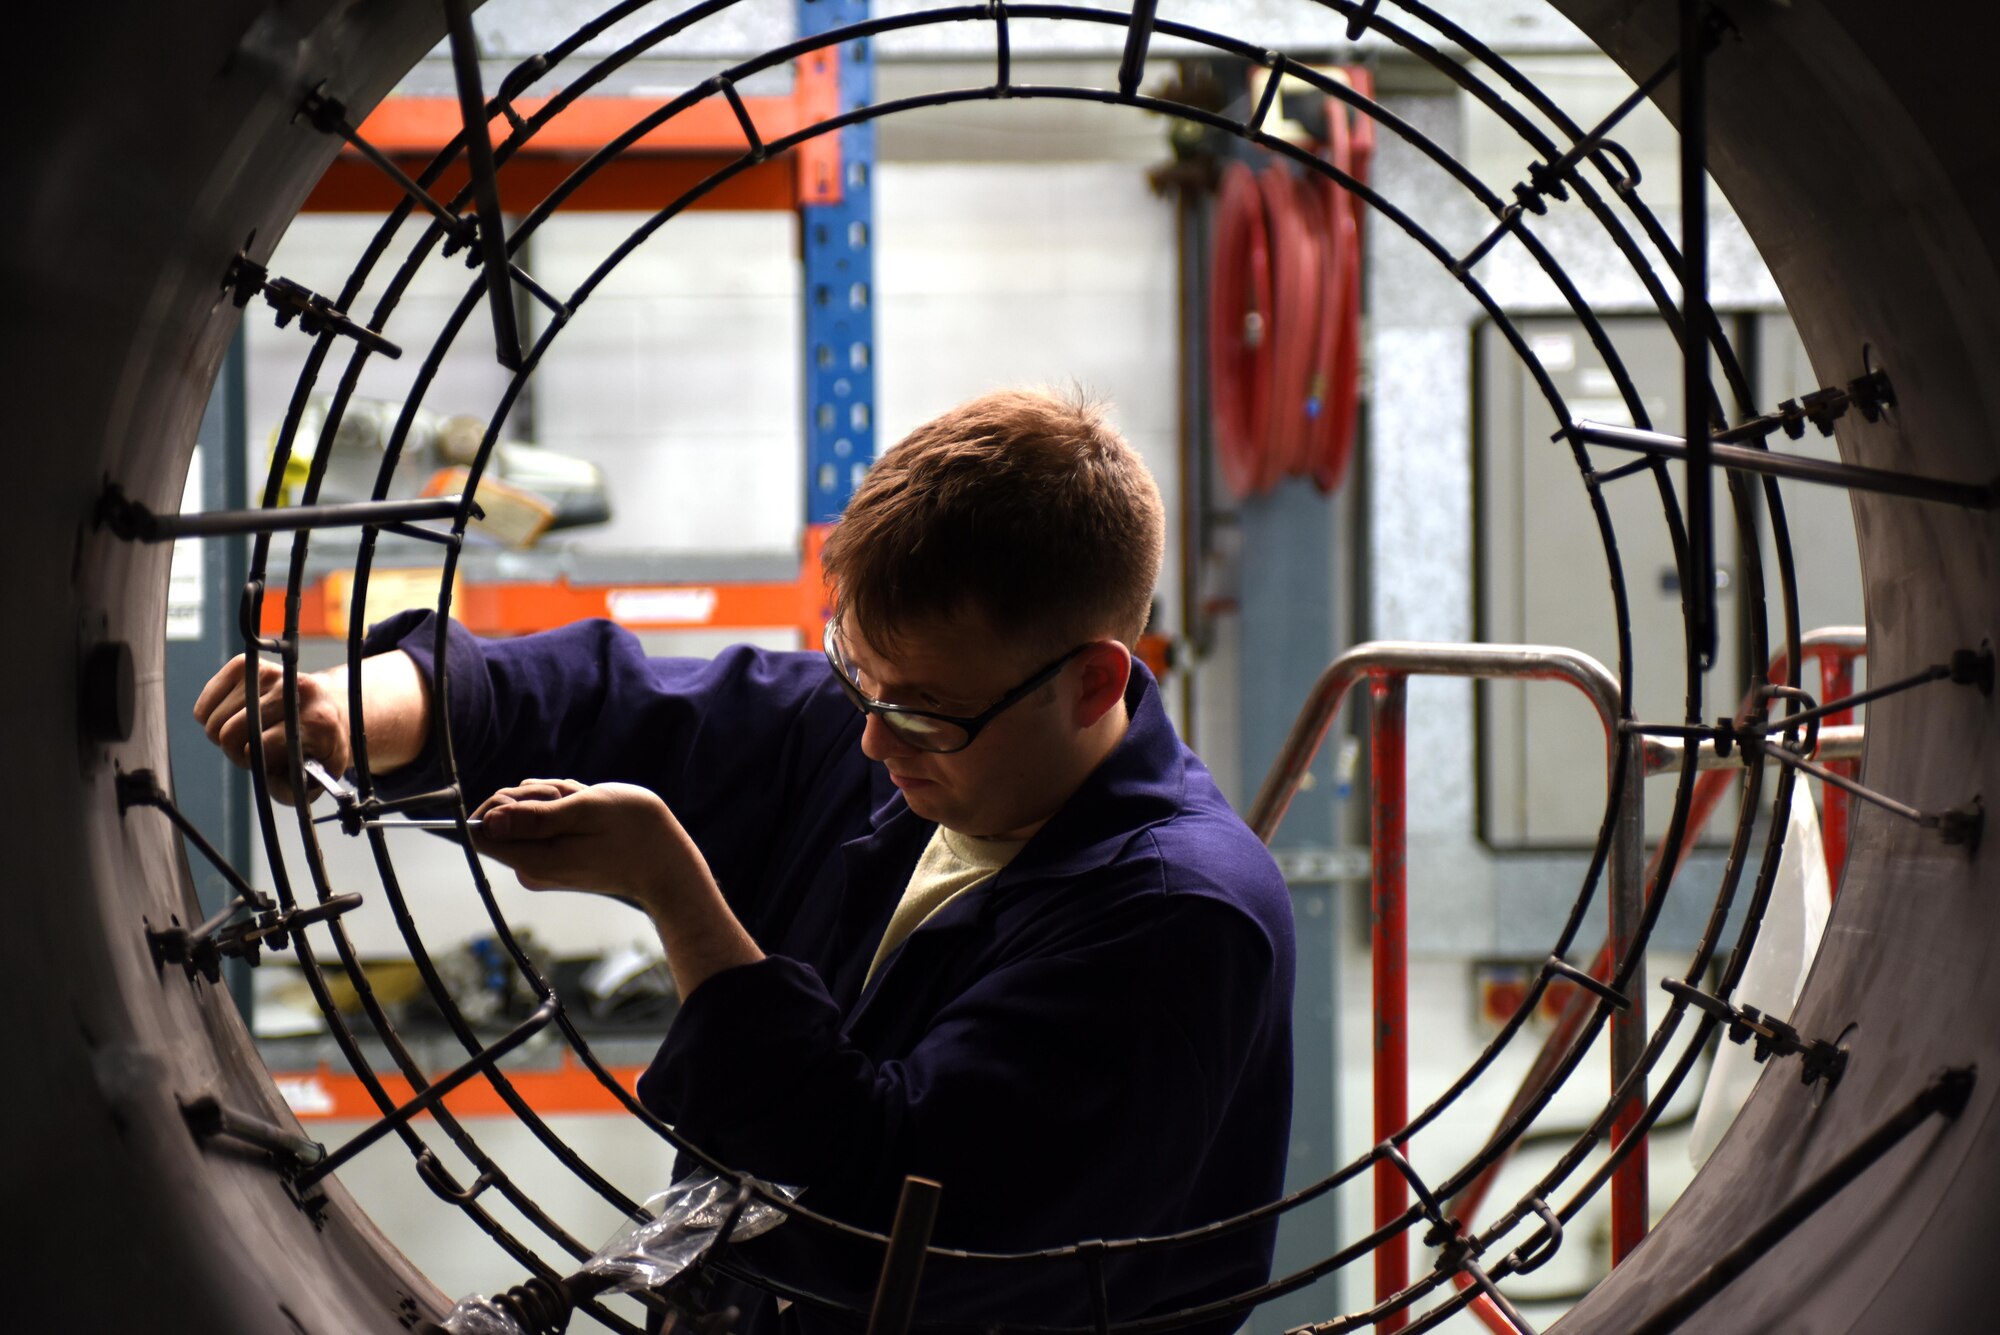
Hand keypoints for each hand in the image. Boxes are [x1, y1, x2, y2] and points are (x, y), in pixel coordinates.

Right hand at [192, 655, 350, 804]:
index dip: (256, 762)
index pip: (261, 746)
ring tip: (249, 735)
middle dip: (235, 752)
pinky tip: (235, 720)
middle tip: (254, 752)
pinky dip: (210, 720)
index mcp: (317, 719)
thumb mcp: (317, 777)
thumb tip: (268, 779)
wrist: (326, 710)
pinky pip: (203, 706)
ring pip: (214, 721)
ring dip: (223, 737)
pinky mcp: (245, 666)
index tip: (267, 763)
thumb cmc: (317, 747)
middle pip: (230, 732)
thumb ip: (293, 789)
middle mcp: (295, 689)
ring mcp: (270, 673)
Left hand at [472, 780, 761, 995]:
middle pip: (503, 818)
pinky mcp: (556, 858)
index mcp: (533, 860)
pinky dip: (564, 809)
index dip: (498, 804)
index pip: (480, 832)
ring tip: (588, 806)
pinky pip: (545, 823)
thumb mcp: (585, 811)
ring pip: (527, 815)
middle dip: (534, 797)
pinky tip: (590, 812)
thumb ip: (535, 816)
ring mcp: (543, 865)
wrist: (668, 864)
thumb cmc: (633, 832)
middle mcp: (531, 868)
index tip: (534, 796)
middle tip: (572, 800)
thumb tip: (487, 820)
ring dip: (554, 800)